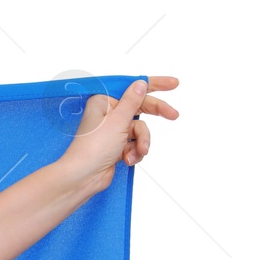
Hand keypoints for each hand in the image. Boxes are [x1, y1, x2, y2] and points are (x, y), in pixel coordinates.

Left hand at [61, 75, 179, 190]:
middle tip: (174, 115)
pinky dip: (135, 151)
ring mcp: (113, 130)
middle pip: (140, 107)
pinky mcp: (116, 145)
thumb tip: (141, 84)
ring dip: (142, 141)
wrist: (85, 176)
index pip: (132, 88)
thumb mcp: (118, 120)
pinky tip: (128, 159)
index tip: (173, 83)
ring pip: (140, 129)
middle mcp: (108, 114)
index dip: (153, 84)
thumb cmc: (94, 148)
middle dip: (156, 114)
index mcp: (103, 102)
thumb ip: (132, 101)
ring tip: (138, 151)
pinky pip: (136, 143)